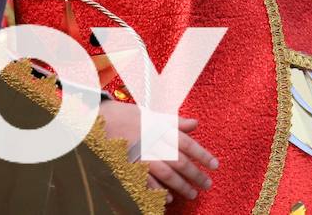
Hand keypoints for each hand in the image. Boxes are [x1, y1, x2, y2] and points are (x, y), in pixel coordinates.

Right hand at [99, 99, 216, 201]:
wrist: (95, 119)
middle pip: (179, 160)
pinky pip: (146, 181)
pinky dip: (158, 190)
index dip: (202, 154)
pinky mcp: (129, 165)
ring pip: (166, 173)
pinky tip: (168, 197)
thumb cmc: (124, 116)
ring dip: (181, 185)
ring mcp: (140, 154)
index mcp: (158, 127)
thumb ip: (174, 121)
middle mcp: (152, 141)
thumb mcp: (150, 114)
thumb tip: (195, 123)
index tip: (215, 165)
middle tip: (207, 184)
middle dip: (195, 173)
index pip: (185, 142)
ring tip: (192, 194)